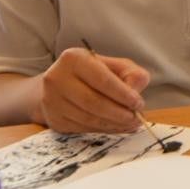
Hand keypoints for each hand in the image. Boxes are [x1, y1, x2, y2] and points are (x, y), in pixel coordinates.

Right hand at [32, 47, 150, 132]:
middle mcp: (57, 78)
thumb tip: (135, 96)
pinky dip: (102, 129)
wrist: (63, 84)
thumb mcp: (117, 66)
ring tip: (130, 123)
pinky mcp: (53, 119)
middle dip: (119, 113)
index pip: (102, 80)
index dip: (122, 94)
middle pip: (93, 102)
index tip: (138, 103)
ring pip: (87, 118)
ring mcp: (51, 100)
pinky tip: (116, 126)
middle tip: (136, 118)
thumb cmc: (96, 73)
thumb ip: (132, 76)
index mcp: (74, 59)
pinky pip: (81, 128)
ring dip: (113, 124)